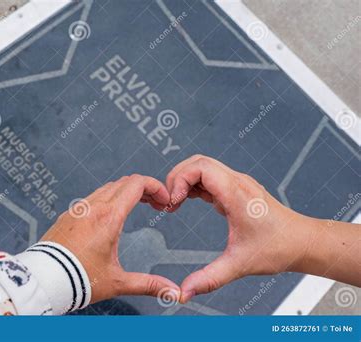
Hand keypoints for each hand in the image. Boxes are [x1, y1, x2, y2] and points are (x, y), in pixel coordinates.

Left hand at [41, 174, 179, 303]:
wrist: (43, 281)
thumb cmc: (76, 280)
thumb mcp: (117, 282)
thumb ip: (148, 284)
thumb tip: (172, 291)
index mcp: (108, 218)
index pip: (137, 184)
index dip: (155, 187)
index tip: (163, 199)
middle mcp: (92, 208)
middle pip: (124, 182)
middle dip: (144, 189)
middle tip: (154, 203)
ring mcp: (78, 209)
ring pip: (107, 188)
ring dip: (125, 192)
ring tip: (136, 205)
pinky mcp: (67, 216)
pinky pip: (91, 198)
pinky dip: (107, 199)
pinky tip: (110, 215)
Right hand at [166, 155, 311, 302]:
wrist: (303, 242)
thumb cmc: (279, 247)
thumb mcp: (239, 264)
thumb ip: (209, 278)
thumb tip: (185, 291)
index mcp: (236, 194)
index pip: (200, 167)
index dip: (179, 180)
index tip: (172, 202)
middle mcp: (237, 183)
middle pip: (197, 162)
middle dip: (177, 178)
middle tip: (169, 201)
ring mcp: (238, 184)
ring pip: (203, 167)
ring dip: (185, 180)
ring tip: (175, 203)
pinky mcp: (237, 189)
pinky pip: (210, 177)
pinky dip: (194, 185)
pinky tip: (189, 201)